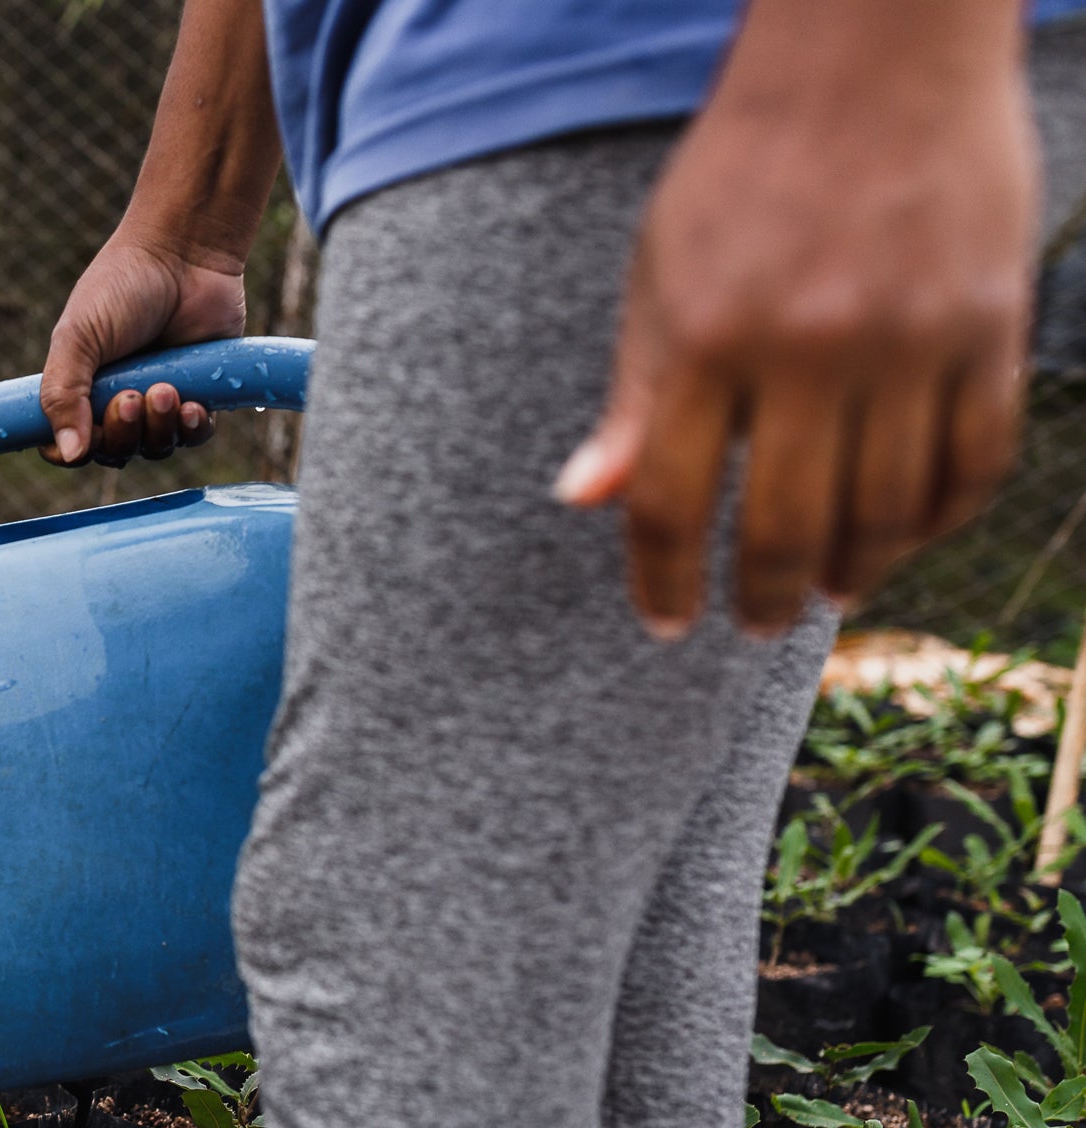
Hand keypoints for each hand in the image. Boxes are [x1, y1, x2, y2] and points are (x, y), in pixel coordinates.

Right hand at [37, 236, 244, 466]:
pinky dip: (192, 428)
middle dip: (121, 434)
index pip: (64, 445)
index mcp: (79, 387)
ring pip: (155, 447)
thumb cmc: (122, 287)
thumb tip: (66, 455)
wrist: (185, 253)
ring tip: (165, 389)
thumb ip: (62, 395)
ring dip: (158, 429)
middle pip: (113, 452)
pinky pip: (195, 435)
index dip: (70, 452)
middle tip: (130, 398)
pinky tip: (192, 403)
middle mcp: (117, 399)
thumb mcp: (77, 338)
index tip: (83, 435)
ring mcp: (160, 399)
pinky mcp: (202, 392)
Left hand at [554, 0, 1037, 638]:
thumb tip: (585, 500)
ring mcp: (907, 340)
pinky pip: (975, 459)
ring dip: (856, 571)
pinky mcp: (988, 324)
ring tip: (832, 590)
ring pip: (887, 510)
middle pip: (786, 527)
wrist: (873, 56)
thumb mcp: (660, 276)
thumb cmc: (745, 171)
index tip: (666, 621)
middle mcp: (806, 349)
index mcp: (705, 339)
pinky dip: (941, 518)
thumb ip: (636, 396)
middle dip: (764, 597)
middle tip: (755, 625)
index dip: (663, 580)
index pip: (673, 503)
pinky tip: (908, 536)